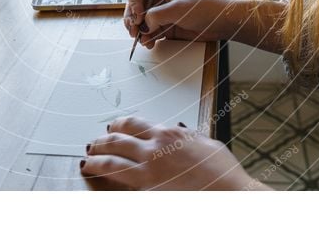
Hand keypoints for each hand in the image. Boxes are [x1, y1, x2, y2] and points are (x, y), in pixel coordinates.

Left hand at [80, 116, 265, 189]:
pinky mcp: (148, 193)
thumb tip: (180, 129)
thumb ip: (189, 136)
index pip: (132, 124)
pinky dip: (109, 186)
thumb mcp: (207, 143)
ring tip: (88, 162)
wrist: (229, 195)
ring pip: (112, 163)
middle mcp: (153, 151)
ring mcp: (148, 174)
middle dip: (101, 142)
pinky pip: (122, 189)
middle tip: (93, 145)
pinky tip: (100, 187)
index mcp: (167, 134)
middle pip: (116, 141)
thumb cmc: (223, 172)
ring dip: (96, 161)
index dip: (118, 125)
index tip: (111, 128)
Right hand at [123, 0, 229, 47]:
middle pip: (134, 9)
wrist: (219, 22)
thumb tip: (143, 24)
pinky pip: (149, 33)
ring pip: (140, 23)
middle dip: (132, 21)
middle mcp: (157, 0)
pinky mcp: (165, 27)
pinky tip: (149, 43)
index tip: (138, 16)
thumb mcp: (177, 9)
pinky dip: (147, 39)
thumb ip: (156, 15)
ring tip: (143, 40)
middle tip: (135, 32)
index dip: (132, 4)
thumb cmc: (202, 8)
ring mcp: (160, 15)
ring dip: (139, 32)